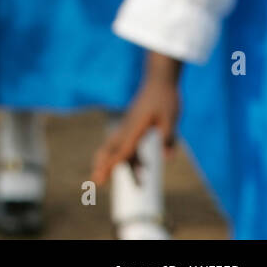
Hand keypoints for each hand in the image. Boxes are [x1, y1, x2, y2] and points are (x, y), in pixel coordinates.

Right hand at [91, 53, 181, 185]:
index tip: (101, 176)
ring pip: (119, 150)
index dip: (112, 165)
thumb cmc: (165, 98)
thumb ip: (169, 138)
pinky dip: (132, 159)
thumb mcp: (171, 118)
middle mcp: (128, 128)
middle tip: (96, 182)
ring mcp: (129, 127)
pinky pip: (129, 146)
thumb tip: (167, 158)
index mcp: (135, 127)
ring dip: (123, 167)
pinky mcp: (134, 127)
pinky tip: (144, 169)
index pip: (122, 150)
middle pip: (111, 150)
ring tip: (138, 186)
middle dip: (104, 166)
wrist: (159, 80)